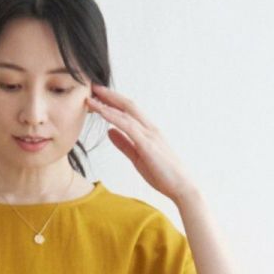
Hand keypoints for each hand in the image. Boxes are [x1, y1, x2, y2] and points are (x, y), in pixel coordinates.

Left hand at [84, 82, 197, 202]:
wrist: (181, 187)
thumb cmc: (163, 175)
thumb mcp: (137, 157)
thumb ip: (123, 143)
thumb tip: (109, 131)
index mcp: (148, 131)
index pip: (129, 110)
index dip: (113, 101)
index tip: (98, 95)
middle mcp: (150, 128)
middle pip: (127, 105)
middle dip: (110, 95)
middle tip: (93, 86)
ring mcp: (150, 134)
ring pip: (126, 112)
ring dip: (108, 103)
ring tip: (92, 96)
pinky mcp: (148, 144)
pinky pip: (128, 126)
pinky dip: (114, 117)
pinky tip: (102, 112)